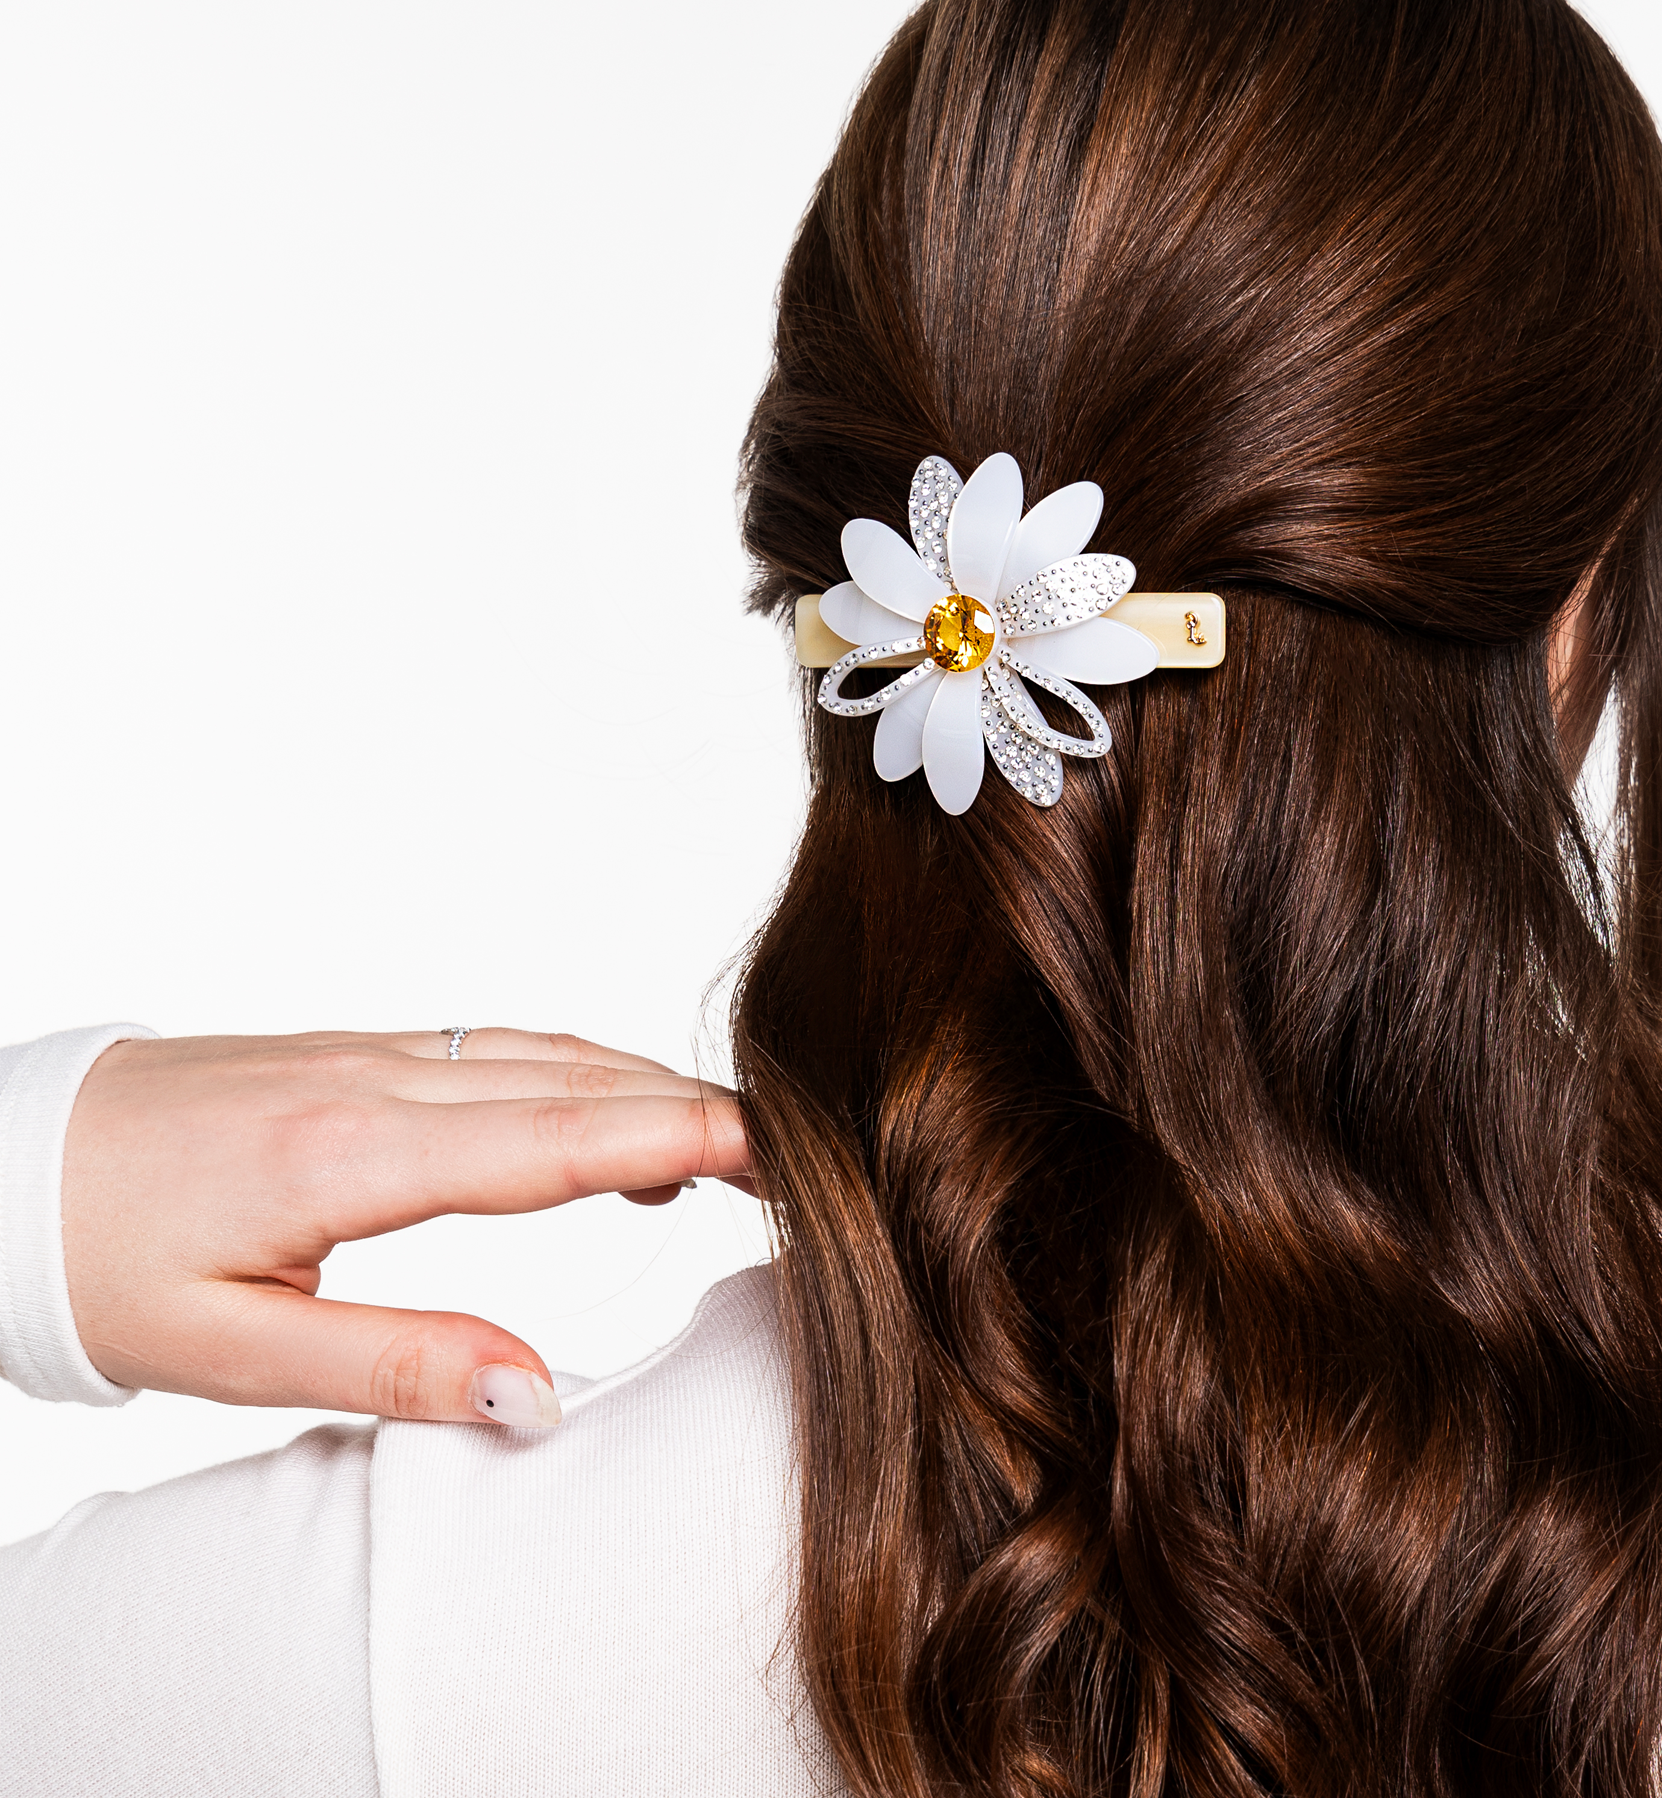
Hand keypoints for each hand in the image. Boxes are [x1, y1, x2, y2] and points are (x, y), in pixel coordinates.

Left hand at [62, 1029, 750, 1429]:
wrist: (8, 1157)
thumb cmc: (96, 1258)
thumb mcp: (228, 1349)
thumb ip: (396, 1366)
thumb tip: (536, 1395)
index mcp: (350, 1153)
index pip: (552, 1138)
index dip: (675, 1136)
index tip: (774, 1151)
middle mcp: (381, 1081)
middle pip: (576, 1078)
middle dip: (699, 1109)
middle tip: (800, 1159)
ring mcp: (374, 1053)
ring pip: (548, 1052)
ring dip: (648, 1086)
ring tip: (730, 1147)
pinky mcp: (360, 1052)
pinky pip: (506, 1048)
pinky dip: (586, 1073)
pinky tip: (609, 1112)